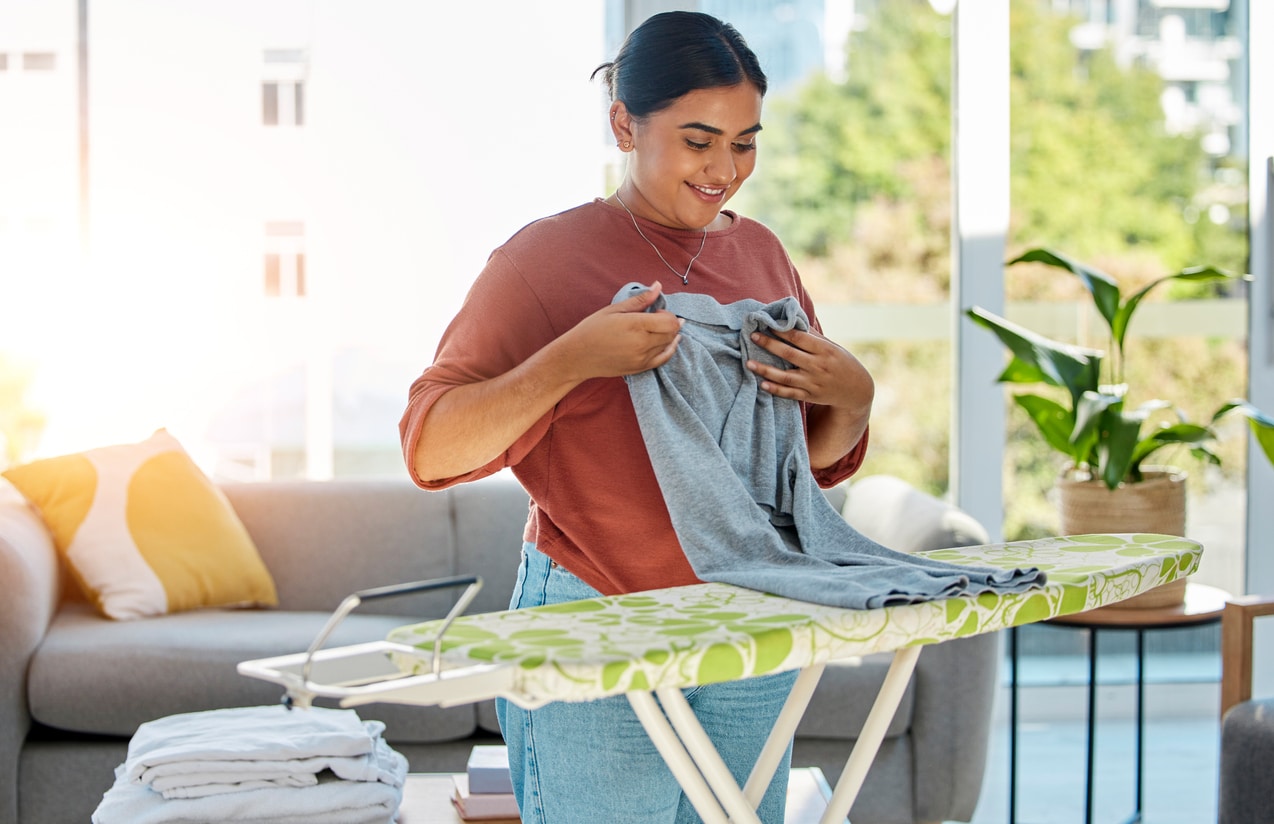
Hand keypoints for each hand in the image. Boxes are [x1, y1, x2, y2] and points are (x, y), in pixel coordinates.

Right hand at [555, 281, 683, 381]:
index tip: (656, 312)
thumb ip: (640, 300)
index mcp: (635, 325)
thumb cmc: (592, 330)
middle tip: (655, 320)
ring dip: (669, 336)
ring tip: (657, 329)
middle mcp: (642, 344)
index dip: (668, 314)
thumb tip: (658, 286)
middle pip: (672, 333)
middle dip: (669, 324)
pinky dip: (669, 349)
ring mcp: (642, 358)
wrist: (578, 357)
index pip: (669, 321)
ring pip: (669, 345)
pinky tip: (667, 343)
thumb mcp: (614, 309)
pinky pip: (664, 359)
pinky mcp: (640, 368)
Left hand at [745, 328, 872, 413]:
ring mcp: (814, 383)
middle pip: (789, 354)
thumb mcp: (833, 347)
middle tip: (753, 336)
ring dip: (766, 370)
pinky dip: (776, 389)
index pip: (799, 338)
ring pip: (786, 376)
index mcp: (825, 350)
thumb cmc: (842, 363)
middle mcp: (819, 366)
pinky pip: (790, 393)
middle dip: (769, 344)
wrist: (857, 391)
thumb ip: (813, 337)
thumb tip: (793, 320)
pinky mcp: (811, 396)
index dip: (782, 330)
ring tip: (749, 363)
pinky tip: (762, 384)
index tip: (767, 323)